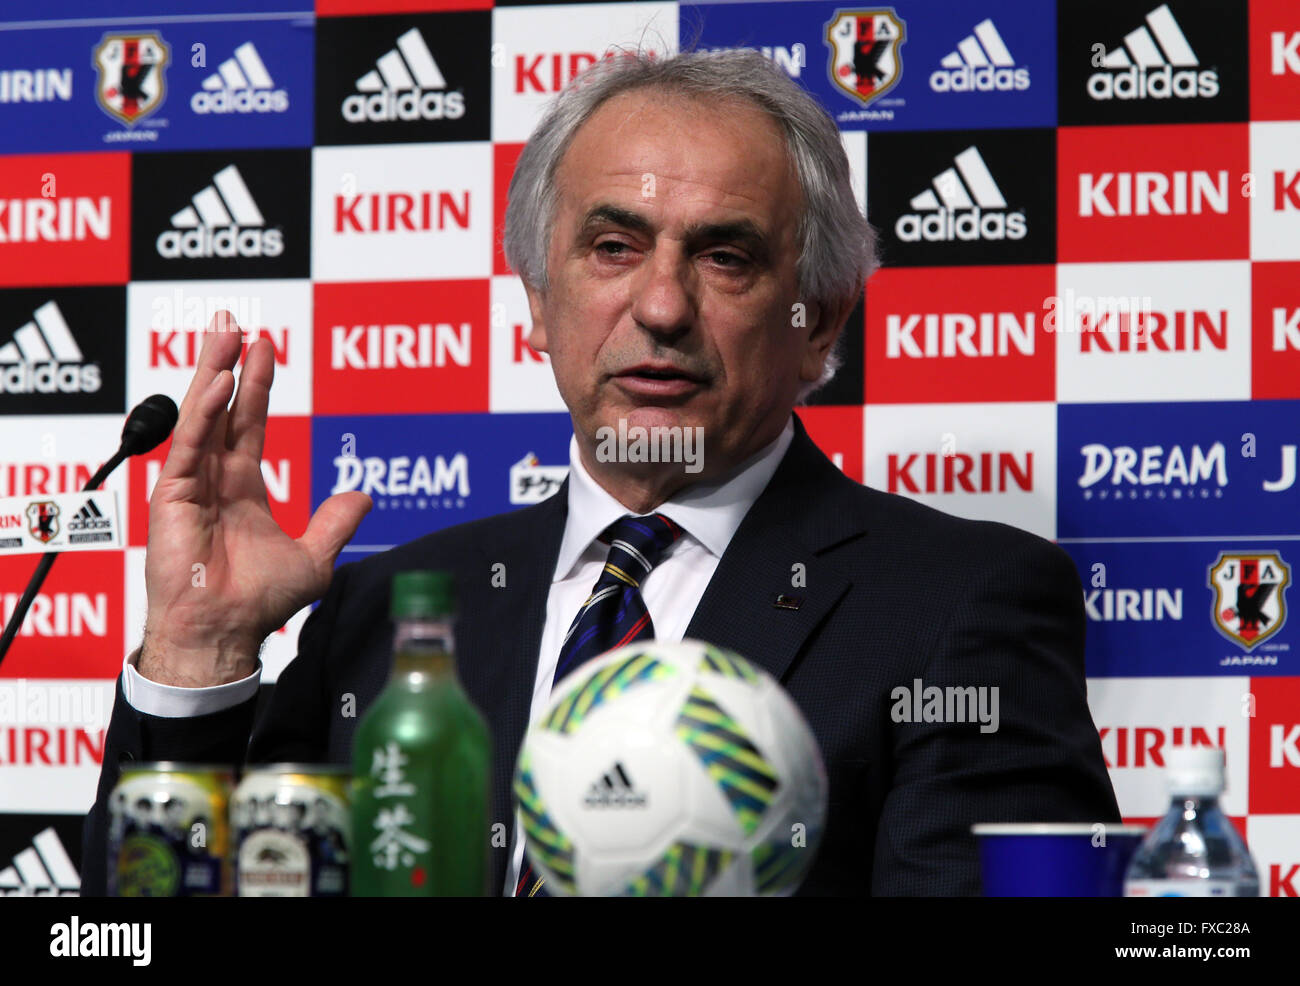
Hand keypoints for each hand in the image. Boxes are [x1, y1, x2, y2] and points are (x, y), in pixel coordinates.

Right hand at [138, 311, 370, 685]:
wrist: (226, 633)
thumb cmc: (258, 604)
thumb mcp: (313, 558)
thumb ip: (334, 523)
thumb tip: (364, 495)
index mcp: (243, 489)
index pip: (249, 424)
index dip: (255, 385)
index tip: (263, 347)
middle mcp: (214, 480)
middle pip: (220, 408)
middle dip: (225, 362)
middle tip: (233, 321)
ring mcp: (191, 485)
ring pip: (201, 416)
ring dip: (210, 371)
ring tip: (223, 331)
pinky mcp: (174, 497)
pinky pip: (189, 447)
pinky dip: (203, 414)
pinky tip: (218, 382)